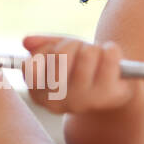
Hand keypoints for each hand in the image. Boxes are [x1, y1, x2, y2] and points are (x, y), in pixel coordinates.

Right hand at [20, 35, 134, 115]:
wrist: (116, 88)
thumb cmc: (82, 67)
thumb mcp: (60, 55)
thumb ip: (43, 46)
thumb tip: (26, 41)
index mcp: (39, 95)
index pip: (30, 65)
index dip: (45, 50)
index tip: (57, 53)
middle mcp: (59, 102)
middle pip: (61, 54)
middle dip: (73, 44)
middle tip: (82, 51)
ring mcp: (84, 102)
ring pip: (86, 54)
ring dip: (93, 47)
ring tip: (97, 56)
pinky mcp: (110, 96)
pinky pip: (109, 56)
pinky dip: (111, 49)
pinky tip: (111, 58)